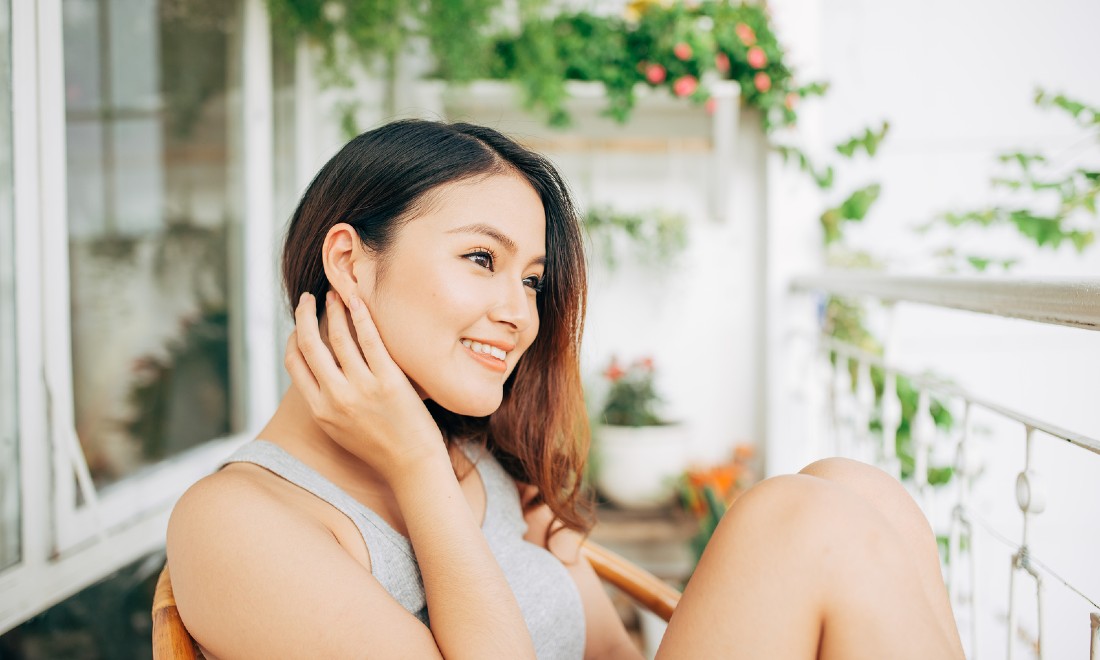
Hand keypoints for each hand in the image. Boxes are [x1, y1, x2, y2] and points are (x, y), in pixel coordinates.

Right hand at [284, 291, 445, 484]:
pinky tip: (357, 301)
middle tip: (306, 299)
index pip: (294, 365)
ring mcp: (362, 389)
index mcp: (320, 411)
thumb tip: (321, 375)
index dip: (292, 339)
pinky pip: (370, 340)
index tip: (299, 325)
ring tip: (334, 294)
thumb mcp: (341, 430)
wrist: (412, 465)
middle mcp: (336, 398)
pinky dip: (360, 316)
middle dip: (304, 316)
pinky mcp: (389, 381)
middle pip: (309, 346)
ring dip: (333, 310)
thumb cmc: (381, 447)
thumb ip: (327, 403)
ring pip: (338, 338)